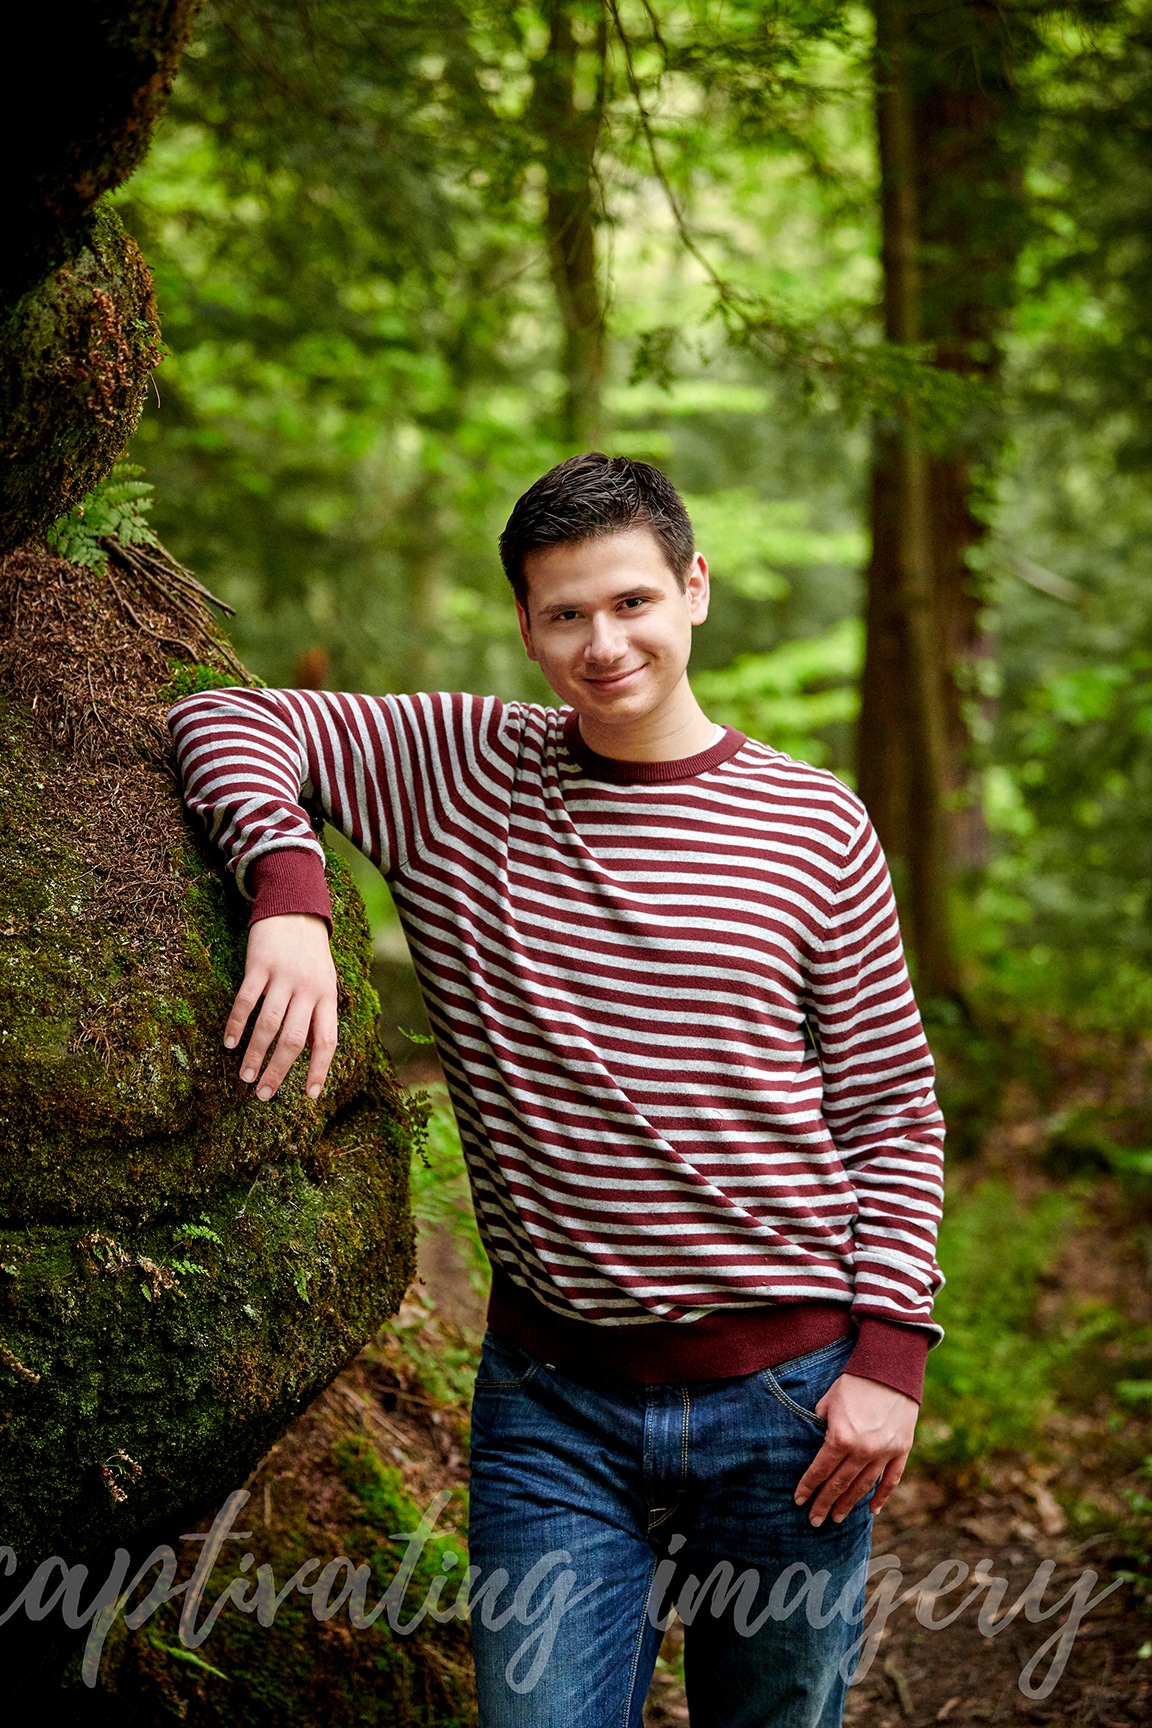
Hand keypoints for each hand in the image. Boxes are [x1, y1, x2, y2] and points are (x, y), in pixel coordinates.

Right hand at [224, 913, 337, 1100]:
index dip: (319, 1069)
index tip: (310, 1096)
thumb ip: (318, 1013)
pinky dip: (237, 1024)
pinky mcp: (260, 966)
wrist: (295, 908)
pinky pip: (247, 1001)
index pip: (327, 1040)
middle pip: (294, 1039)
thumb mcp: (324, 981)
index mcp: (328, 996)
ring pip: (269, 1025)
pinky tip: (230, 1043)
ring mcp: (283, 977)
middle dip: (278, 1071)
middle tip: (263, 1095)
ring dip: (255, 1054)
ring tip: (245, 1077)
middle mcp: (308, 989)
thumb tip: (307, 1052)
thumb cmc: (310, 953)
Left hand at [793, 1373, 917, 1526]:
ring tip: (836, 1517)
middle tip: (814, 1520)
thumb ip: (821, 1424)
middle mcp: (862, 1451)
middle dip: (825, 1503)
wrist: (891, 1368)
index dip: (808, 1486)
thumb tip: (817, 1441)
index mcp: (840, 1437)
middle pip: (839, 1484)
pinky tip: (871, 1510)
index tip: (799, 1501)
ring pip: (863, 1487)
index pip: (820, 1470)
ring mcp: (884, 1453)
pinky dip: (881, 1497)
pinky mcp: (901, 1450)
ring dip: (848, 1504)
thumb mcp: (829, 1400)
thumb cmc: (855, 1381)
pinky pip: (891, 1480)